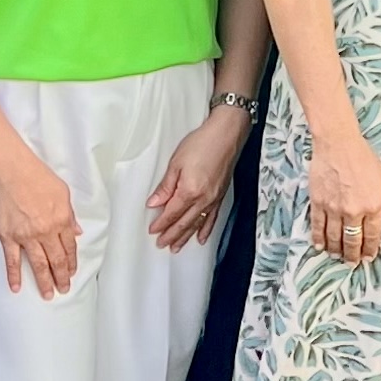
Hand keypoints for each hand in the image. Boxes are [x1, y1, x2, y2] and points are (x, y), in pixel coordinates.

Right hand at [0, 144, 80, 299]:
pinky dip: (14, 275)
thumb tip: (76, 231)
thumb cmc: (36, 176)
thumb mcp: (62, 192)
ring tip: (48, 294)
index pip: (69, 247)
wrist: (11, 170)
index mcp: (62, 219)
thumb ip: (70, 214)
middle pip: (56, 260)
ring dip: (44, 281)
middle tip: (64, 289)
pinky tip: (17, 287)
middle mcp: (46, 231)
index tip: (72, 272)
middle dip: (61, 277)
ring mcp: (27, 236)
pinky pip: (12, 260)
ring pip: (38, 264)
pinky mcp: (8, 236)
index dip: (72, 262)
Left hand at [147, 102, 246, 250]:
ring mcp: (214, 199)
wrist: (227, 134)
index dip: (161, 224)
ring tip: (176, 247)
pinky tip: (201, 237)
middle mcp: (203, 199)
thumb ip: (166, 186)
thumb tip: (155, 202)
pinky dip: (206, 229)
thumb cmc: (203, 143)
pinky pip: (212, 218)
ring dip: (186, 237)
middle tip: (161, 244)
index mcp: (189, 191)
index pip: (171, 213)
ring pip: (197, 224)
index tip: (153, 231)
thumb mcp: (177, 162)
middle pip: (184, 223)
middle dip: (171, 235)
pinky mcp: (221, 195)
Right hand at [307, 127, 380, 265]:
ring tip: (338, 255)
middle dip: (353, 254)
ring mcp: (334, 208)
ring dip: (337, 250)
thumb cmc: (363, 157)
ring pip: (335, 237)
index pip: (373, 235)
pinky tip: (320, 246)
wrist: (338, 143)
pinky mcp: (318, 203)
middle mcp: (353, 211)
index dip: (371, 249)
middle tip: (353, 262)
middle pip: (353, 240)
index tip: (369, 256)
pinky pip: (318, 226)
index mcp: (372, 205)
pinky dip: (318, 239)